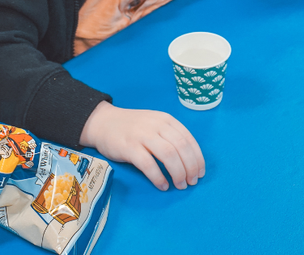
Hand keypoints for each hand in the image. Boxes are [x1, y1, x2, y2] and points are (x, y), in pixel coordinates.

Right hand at [81, 104, 205, 190]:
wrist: (102, 122)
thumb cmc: (132, 127)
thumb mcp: (154, 124)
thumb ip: (170, 136)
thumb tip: (190, 161)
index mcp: (165, 119)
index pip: (188, 139)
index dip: (197, 158)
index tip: (200, 173)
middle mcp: (156, 124)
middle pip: (180, 147)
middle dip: (190, 168)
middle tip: (191, 183)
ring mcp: (142, 134)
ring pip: (168, 155)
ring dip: (178, 173)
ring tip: (180, 185)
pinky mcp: (129, 146)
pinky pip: (148, 164)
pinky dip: (159, 177)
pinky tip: (163, 185)